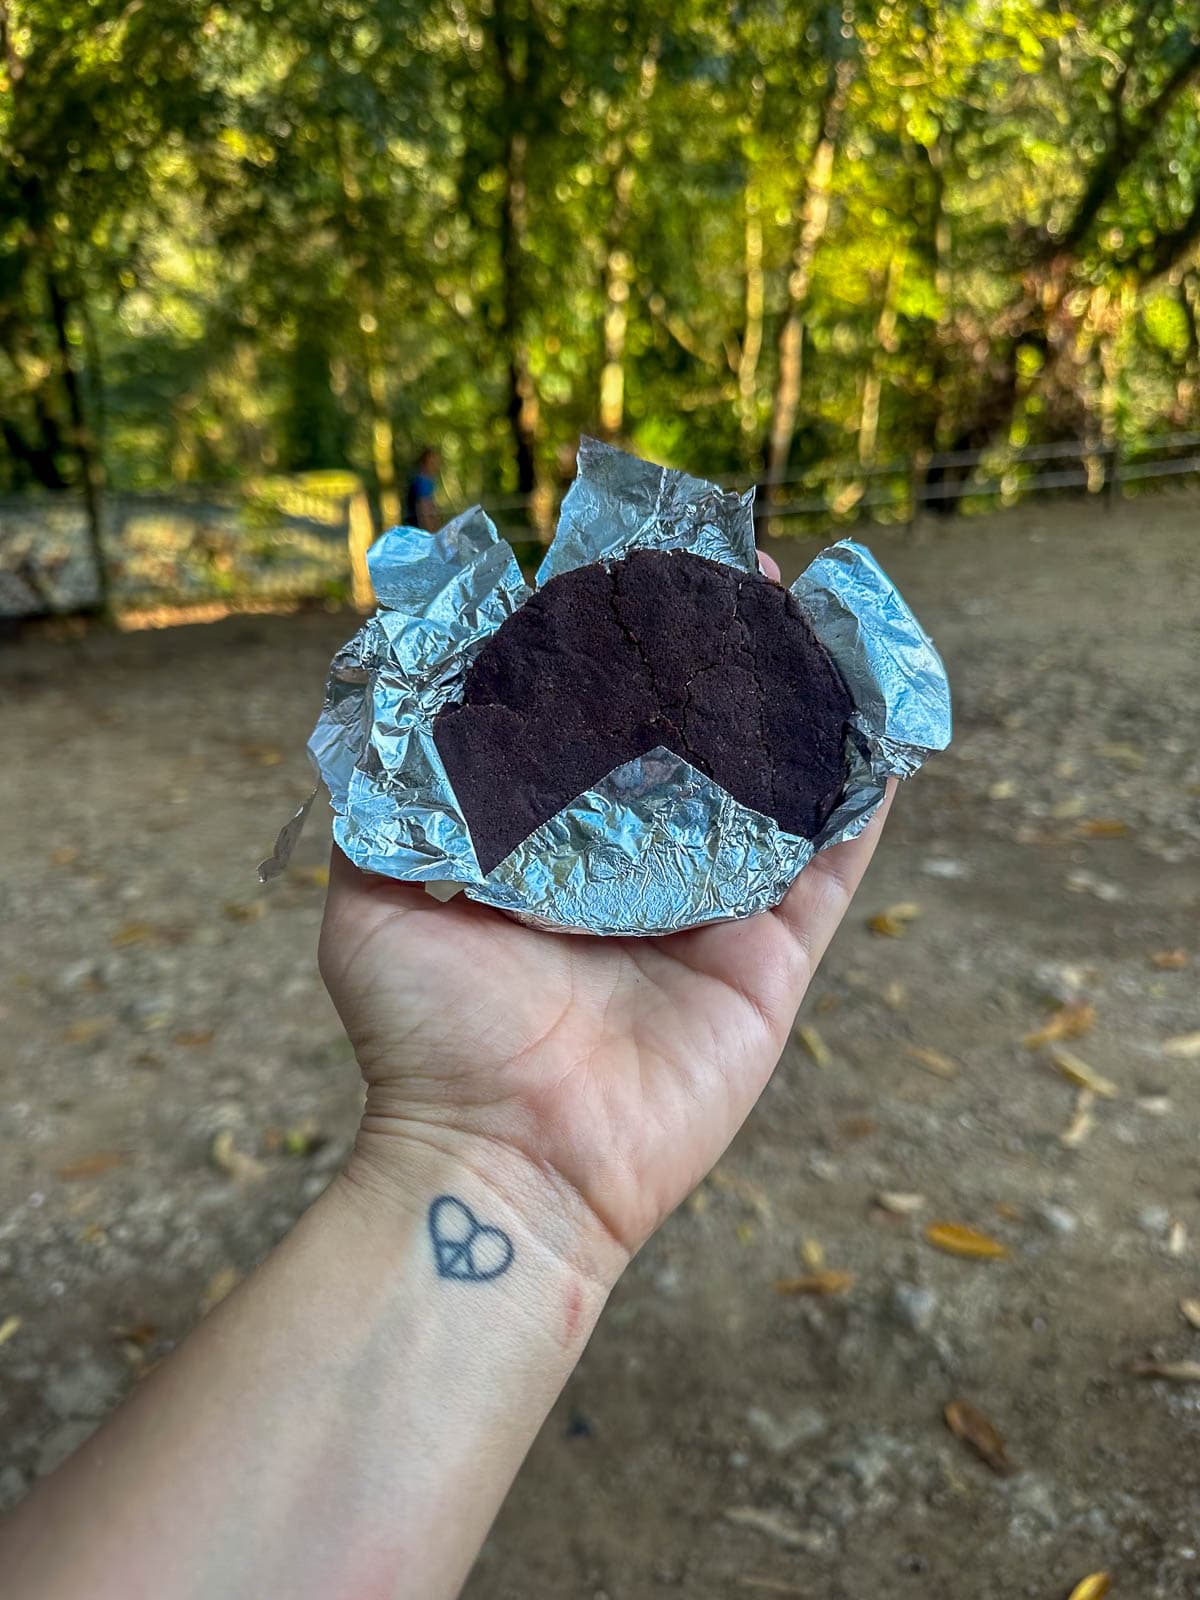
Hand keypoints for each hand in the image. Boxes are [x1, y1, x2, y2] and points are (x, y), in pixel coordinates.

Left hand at [319, 554, 892, 1283]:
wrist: (503, 1160)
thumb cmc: (429, 1033)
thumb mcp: (375, 893)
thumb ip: (390, 798)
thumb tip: (398, 689)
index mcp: (554, 843)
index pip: (599, 720)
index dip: (621, 644)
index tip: (636, 566)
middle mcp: (638, 864)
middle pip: (696, 739)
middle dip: (720, 654)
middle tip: (743, 569)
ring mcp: (713, 910)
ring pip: (773, 786)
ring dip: (801, 703)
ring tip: (817, 616)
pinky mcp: (773, 961)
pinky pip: (833, 867)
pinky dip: (863, 797)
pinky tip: (884, 723)